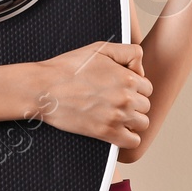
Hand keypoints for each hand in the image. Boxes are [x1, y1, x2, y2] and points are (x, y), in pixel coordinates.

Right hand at [34, 41, 152, 149]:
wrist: (44, 88)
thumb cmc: (69, 67)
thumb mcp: (100, 48)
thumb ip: (128, 52)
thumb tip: (141, 70)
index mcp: (127, 78)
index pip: (147, 87)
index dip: (134, 87)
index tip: (119, 87)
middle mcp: (126, 98)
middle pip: (145, 105)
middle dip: (133, 103)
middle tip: (113, 100)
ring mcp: (117, 117)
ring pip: (142, 123)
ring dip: (132, 120)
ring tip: (115, 114)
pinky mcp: (106, 133)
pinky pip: (133, 142)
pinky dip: (128, 137)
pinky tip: (116, 129)